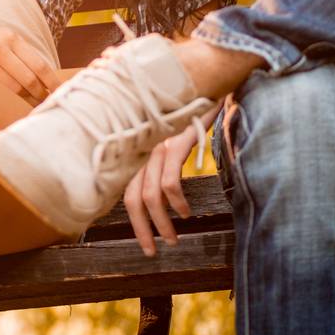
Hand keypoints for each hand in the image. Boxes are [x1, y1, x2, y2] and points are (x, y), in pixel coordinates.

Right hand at [0, 3, 58, 104]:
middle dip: (40, 95)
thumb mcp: (3, 36)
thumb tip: (45, 77)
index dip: (52, 82)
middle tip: (46, 102)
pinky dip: (3, 100)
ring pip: (12, 90)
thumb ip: (22, 53)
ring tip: (29, 105)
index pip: (39, 64)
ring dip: (23, 100)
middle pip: (28, 80)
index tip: (60, 92)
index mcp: (10, 38)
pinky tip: (8, 104)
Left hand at [122, 107, 217, 256]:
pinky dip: (177, 202)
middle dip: (141, 229)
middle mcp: (143, 148)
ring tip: (173, 238)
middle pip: (132, 198)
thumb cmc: (191, 114)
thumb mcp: (171, 139)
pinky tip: (186, 212)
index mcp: (139, 150)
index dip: (131, 219)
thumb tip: (160, 194)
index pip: (124, 190)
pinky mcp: (175, 142)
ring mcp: (158, 145)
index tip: (142, 241)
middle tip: (152, 250)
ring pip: (150, 195)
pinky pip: (170, 180)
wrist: (210, 83)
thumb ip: (160, 162)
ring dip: (162, 223)